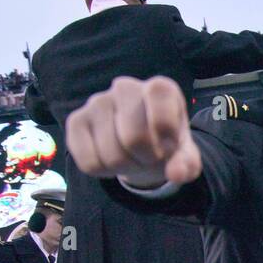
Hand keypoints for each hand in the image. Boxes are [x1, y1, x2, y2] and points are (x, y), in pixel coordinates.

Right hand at [66, 75, 201, 187]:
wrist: (140, 144)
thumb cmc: (164, 143)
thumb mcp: (183, 155)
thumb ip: (186, 164)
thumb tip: (177, 175)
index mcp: (160, 89)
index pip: (163, 119)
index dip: (168, 145)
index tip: (170, 147)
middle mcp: (126, 87)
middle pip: (134, 139)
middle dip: (146, 160)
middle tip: (149, 157)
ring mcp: (98, 102)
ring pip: (111, 155)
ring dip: (125, 168)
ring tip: (131, 157)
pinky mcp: (76, 121)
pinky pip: (88, 162)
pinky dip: (103, 171)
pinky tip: (110, 158)